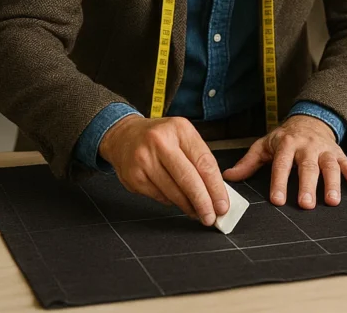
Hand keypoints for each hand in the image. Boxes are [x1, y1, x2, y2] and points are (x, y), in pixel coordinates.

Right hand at [99, 116, 229, 226]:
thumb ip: (200, 160)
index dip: (215, 187)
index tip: (222, 204)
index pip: (204, 162)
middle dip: (202, 202)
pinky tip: (177, 200)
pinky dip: (171, 202)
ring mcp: (144, 160)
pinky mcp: (133, 177)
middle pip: (188, 179)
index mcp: (180, 129)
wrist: (123, 136)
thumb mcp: (183, 136)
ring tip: (197, 212)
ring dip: (188, 206)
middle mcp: (160, 143)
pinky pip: (159, 196)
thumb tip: (216, 192)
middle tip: (211, 217)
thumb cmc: (160, 138)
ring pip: (173, 192)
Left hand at [223, 115, 346, 208]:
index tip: (278, 200)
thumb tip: (229, 177)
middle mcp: (308, 146)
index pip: (282, 164)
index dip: (279, 182)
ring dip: (333, 183)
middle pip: (308, 167)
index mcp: (287, 144)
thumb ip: (249, 162)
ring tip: (332, 201)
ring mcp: (325, 150)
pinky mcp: (339, 153)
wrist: (311, 119)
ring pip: (330, 166)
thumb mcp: (265, 145)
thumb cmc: (285, 138)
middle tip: (306, 204)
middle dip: (308, 186)